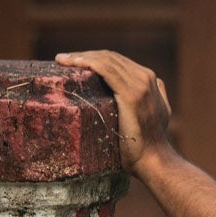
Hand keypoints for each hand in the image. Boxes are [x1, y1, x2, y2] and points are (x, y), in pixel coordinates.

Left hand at [54, 50, 173, 176]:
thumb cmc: (145, 145)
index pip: (117, 61)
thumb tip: (138, 93)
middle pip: (110, 57)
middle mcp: (146, 78)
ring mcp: (140, 85)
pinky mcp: (131, 94)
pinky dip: (87, 62)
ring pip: (106, 60)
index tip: (74, 62)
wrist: (153, 161)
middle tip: (62, 59)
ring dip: (81, 56)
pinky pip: (105, 69)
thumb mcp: (152, 116)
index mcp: (150, 80)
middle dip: (84, 55)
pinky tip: (72, 63)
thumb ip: (149, 99)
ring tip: (61, 60)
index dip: (94, 58)